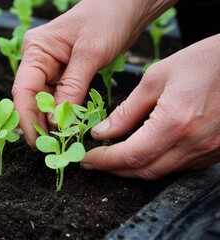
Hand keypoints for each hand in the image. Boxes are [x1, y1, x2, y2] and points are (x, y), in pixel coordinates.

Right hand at [12, 0, 175, 146]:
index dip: (27, 118)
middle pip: (31, 98)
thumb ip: (72, 88)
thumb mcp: (90, 54)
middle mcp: (39, 59)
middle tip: (49, 148)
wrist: (126, 6)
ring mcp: (51, 67)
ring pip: (44, 101)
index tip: (37, 140)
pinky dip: (63, 113)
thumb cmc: (107, 18)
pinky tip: (68, 127)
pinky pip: (59, 97)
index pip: (23, 89)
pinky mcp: (64, 73)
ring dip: (51, 121)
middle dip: (38, 123)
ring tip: (59, 142)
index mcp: (36, 50)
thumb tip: (58, 121)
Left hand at [81, 34, 219, 178]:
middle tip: (95, 160)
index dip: (103, 161)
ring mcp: (207, 151)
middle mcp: (192, 143)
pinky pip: (178, 168)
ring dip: (133, 169)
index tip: (86, 159)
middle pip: (143, 171)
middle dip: (113, 169)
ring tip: (113, 157)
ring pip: (160, 173)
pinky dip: (155, 164)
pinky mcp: (214, 152)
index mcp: (175, 122)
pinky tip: (143, 153)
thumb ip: (127, 110)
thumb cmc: (204, 61)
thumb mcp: (156, 78)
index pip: (129, 155)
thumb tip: (103, 131)